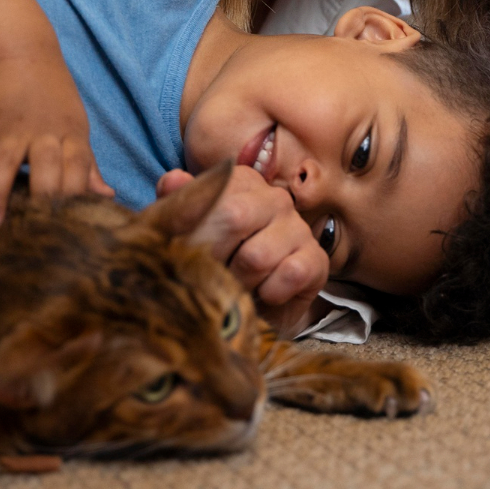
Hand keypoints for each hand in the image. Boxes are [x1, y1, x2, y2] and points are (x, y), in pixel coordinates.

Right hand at [0, 55, 114, 229]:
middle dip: (41, 199)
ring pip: (4, 162)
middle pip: (46, 167)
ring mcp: (13, 128)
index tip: (73, 229)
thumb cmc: (56, 100)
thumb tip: (107, 197)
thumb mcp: (76, 129)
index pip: (80, 170)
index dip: (77, 197)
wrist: (26, 54)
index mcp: (72, 138)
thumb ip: (87, 166)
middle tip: (35, 234)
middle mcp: (45, 134)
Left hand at [156, 166, 327, 337]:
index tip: (179, 253)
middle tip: (208, 275)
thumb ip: (176, 207)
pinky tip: (266, 293)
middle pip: (233, 219)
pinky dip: (271, 293)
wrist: (254, 307)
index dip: (189, 230)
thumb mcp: (185, 236)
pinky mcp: (317, 259)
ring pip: (258, 256)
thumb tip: (172, 181)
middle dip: (213, 257)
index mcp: (241, 182)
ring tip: (238, 287)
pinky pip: (291, 274)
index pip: (210, 194)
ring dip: (240, 282)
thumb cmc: (218, 265)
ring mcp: (298, 227)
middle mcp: (274, 198)